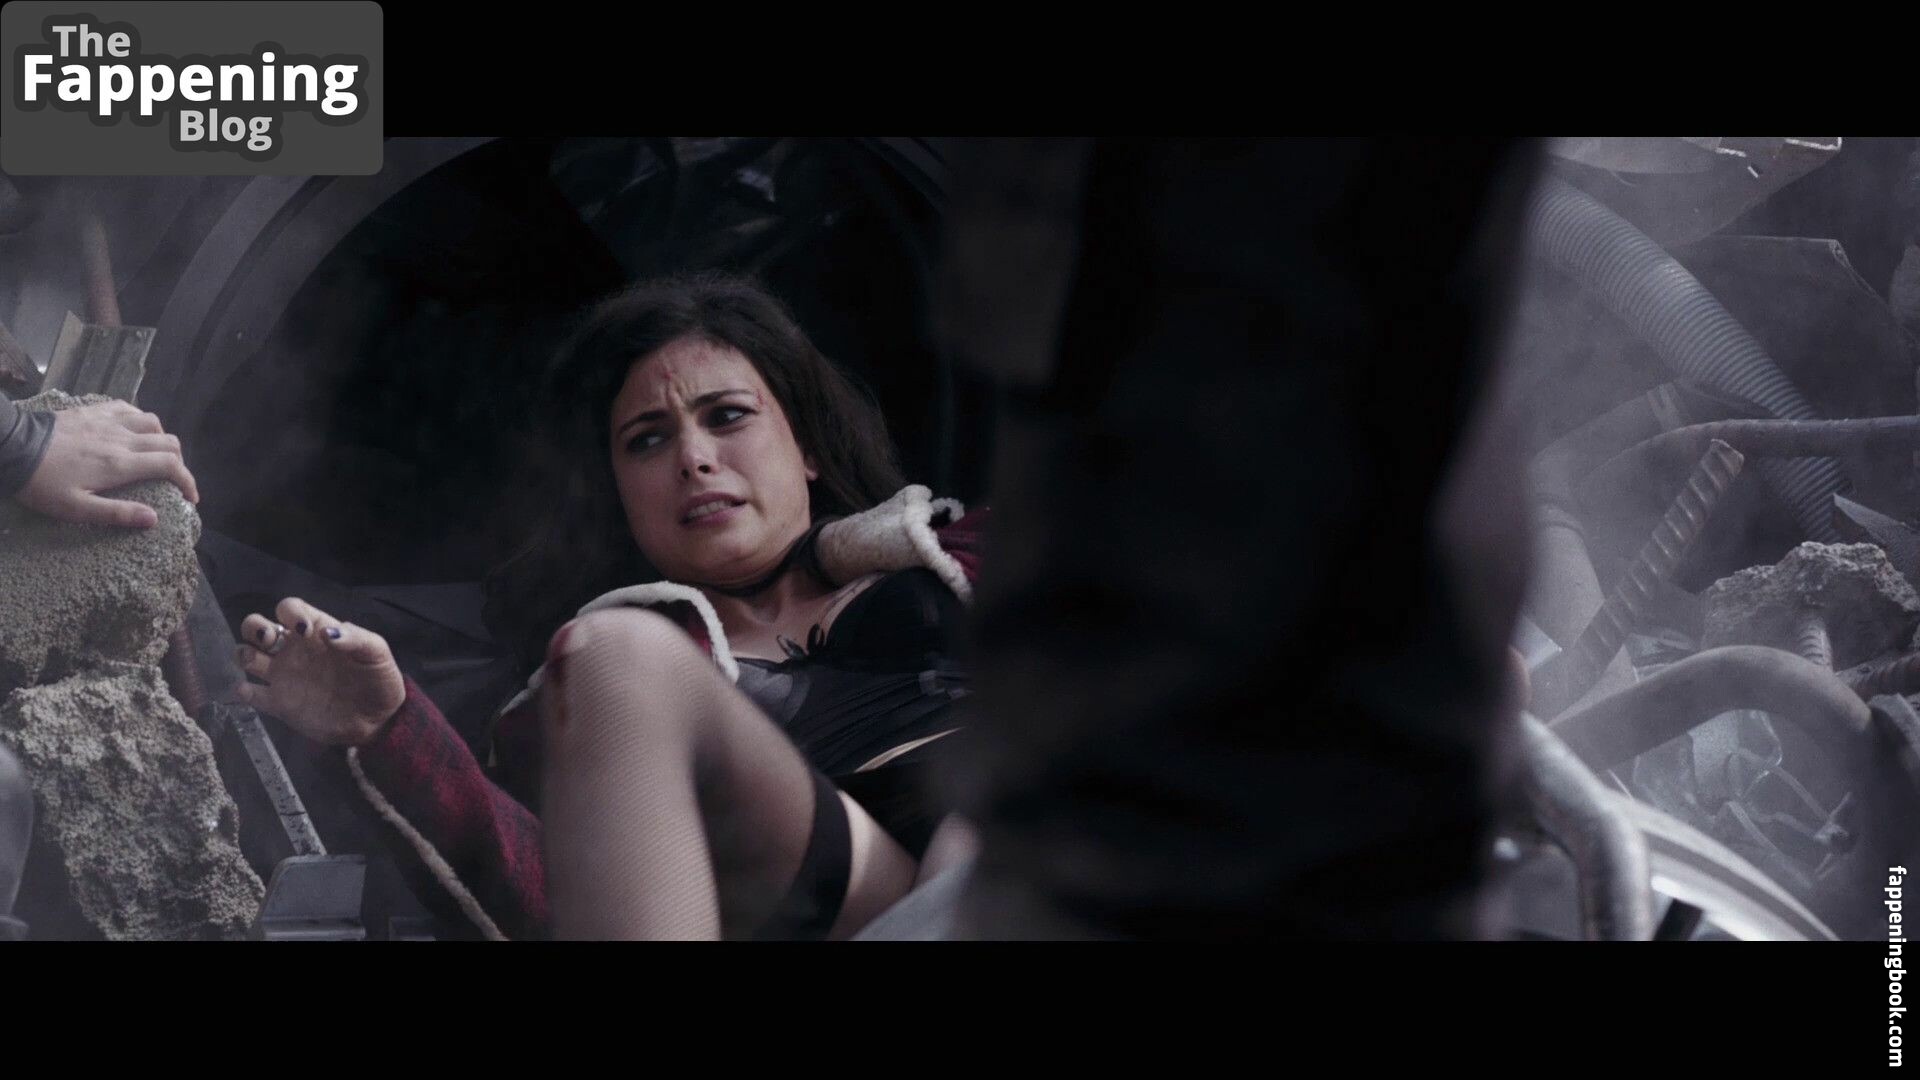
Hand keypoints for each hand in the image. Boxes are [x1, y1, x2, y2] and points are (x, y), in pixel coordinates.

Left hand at [15, 400, 199, 526]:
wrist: (12, 447)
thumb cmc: (42, 483)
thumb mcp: (75, 508)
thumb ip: (117, 513)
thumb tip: (154, 519)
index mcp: (121, 464)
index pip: (170, 466)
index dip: (188, 481)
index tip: (191, 497)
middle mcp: (122, 439)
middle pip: (169, 442)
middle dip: (179, 462)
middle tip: (172, 479)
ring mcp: (108, 421)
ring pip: (153, 422)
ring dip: (162, 439)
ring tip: (155, 454)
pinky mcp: (93, 410)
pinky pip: (129, 409)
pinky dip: (140, 420)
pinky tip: (133, 430)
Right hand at [235, 597, 405, 746]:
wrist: (378, 720)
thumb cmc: (378, 679)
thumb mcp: (377, 653)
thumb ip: (356, 638)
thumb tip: (327, 632)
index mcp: (316, 631)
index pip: (289, 608)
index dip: (289, 612)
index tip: (303, 630)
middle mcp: (293, 649)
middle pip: (256, 626)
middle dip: (254, 627)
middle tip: (270, 641)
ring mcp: (283, 676)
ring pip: (247, 655)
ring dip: (243, 654)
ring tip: (258, 662)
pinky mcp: (279, 703)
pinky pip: (251, 694)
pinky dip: (243, 691)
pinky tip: (250, 692)